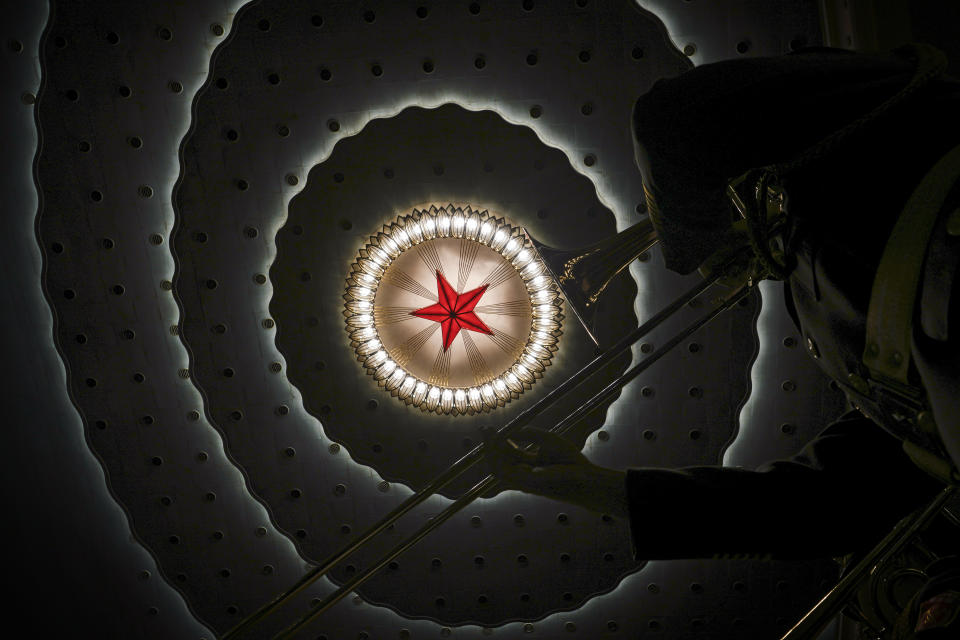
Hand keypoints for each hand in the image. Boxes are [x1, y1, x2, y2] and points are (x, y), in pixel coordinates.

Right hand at [482, 426, 627, 517]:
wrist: (582, 476)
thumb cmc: (569, 460)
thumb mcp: (547, 439)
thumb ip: (529, 433)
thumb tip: (510, 430)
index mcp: (528, 464)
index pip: (507, 453)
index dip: (497, 440)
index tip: (489, 428)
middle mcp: (523, 473)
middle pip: (498, 460)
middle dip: (489, 445)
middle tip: (484, 429)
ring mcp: (522, 480)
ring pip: (496, 468)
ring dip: (489, 451)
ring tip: (488, 435)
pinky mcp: (523, 483)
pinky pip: (502, 472)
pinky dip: (497, 458)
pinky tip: (498, 443)